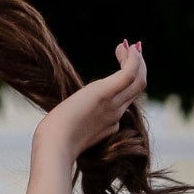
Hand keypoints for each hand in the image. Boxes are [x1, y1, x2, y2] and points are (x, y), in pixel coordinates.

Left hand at [35, 39, 147, 160]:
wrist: (55, 147)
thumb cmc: (54, 141)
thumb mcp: (69, 128)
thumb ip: (77, 119)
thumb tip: (75, 110)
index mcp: (109, 123)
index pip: (127, 99)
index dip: (128, 80)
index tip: (120, 64)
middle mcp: (116, 114)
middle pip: (138, 87)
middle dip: (139, 66)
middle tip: (130, 49)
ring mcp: (113, 106)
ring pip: (138, 80)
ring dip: (136, 59)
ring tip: (125, 46)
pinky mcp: (105, 95)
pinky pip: (129, 74)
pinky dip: (133, 59)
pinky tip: (125, 47)